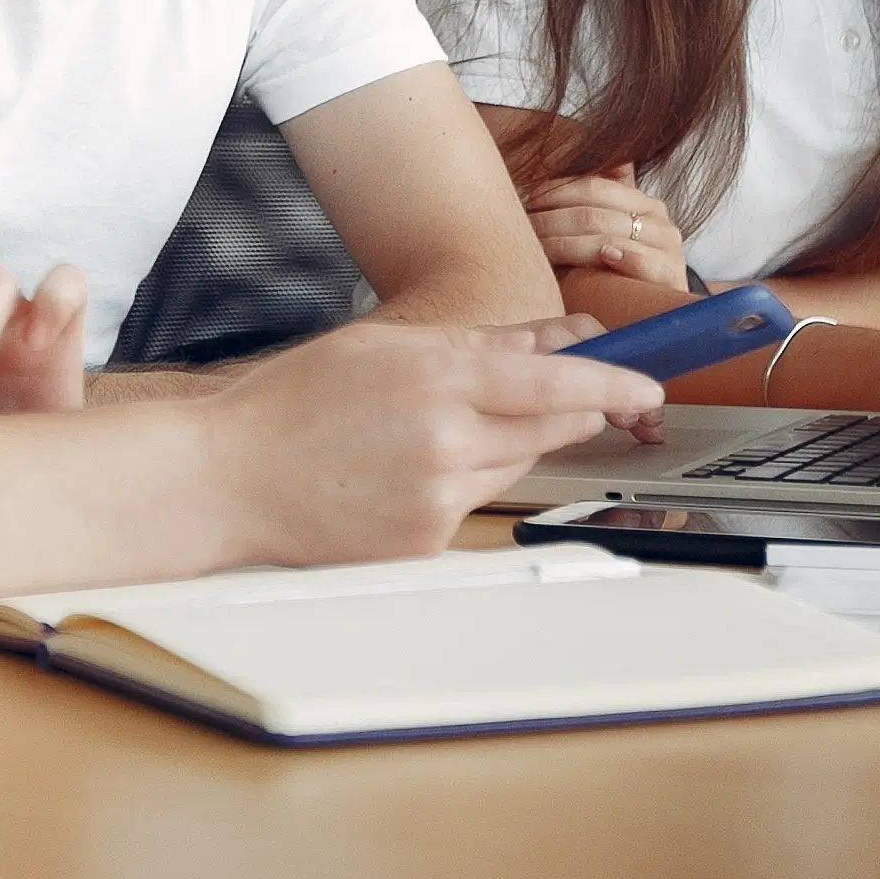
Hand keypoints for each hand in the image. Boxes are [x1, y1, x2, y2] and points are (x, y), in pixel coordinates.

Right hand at [208, 320, 662, 567]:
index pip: (555, 380)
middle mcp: (446, 440)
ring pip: (516, 464)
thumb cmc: (296, 405)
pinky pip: (475, 503)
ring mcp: (438, 497)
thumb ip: (478, 343)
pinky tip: (409, 469)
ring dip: (508, 441)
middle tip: (573, 393)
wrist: (231, 479)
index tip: (648, 385)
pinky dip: (463, 482)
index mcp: (435, 377)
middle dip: (569, 407)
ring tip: (442, 425)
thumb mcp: (385, 346)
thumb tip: (552, 337)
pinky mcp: (427, 541)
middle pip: (549, 425)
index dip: (612, 383)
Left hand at [522, 175, 688, 290]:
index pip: (593, 187)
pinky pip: (646, 261)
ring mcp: (668, 246)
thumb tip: (539, 173)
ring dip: (569, 242)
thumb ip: (587, 204)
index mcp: (641, 201)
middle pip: (594, 212)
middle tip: (522, 227)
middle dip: (553, 220)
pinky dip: (624, 257)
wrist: (652, 311)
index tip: (523, 201)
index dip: (555, 193)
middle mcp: (657, 218)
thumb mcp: (602, 233)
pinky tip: (604, 256)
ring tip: (540, 247)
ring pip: (610, 234)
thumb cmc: (614, 272)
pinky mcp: (672, 276)